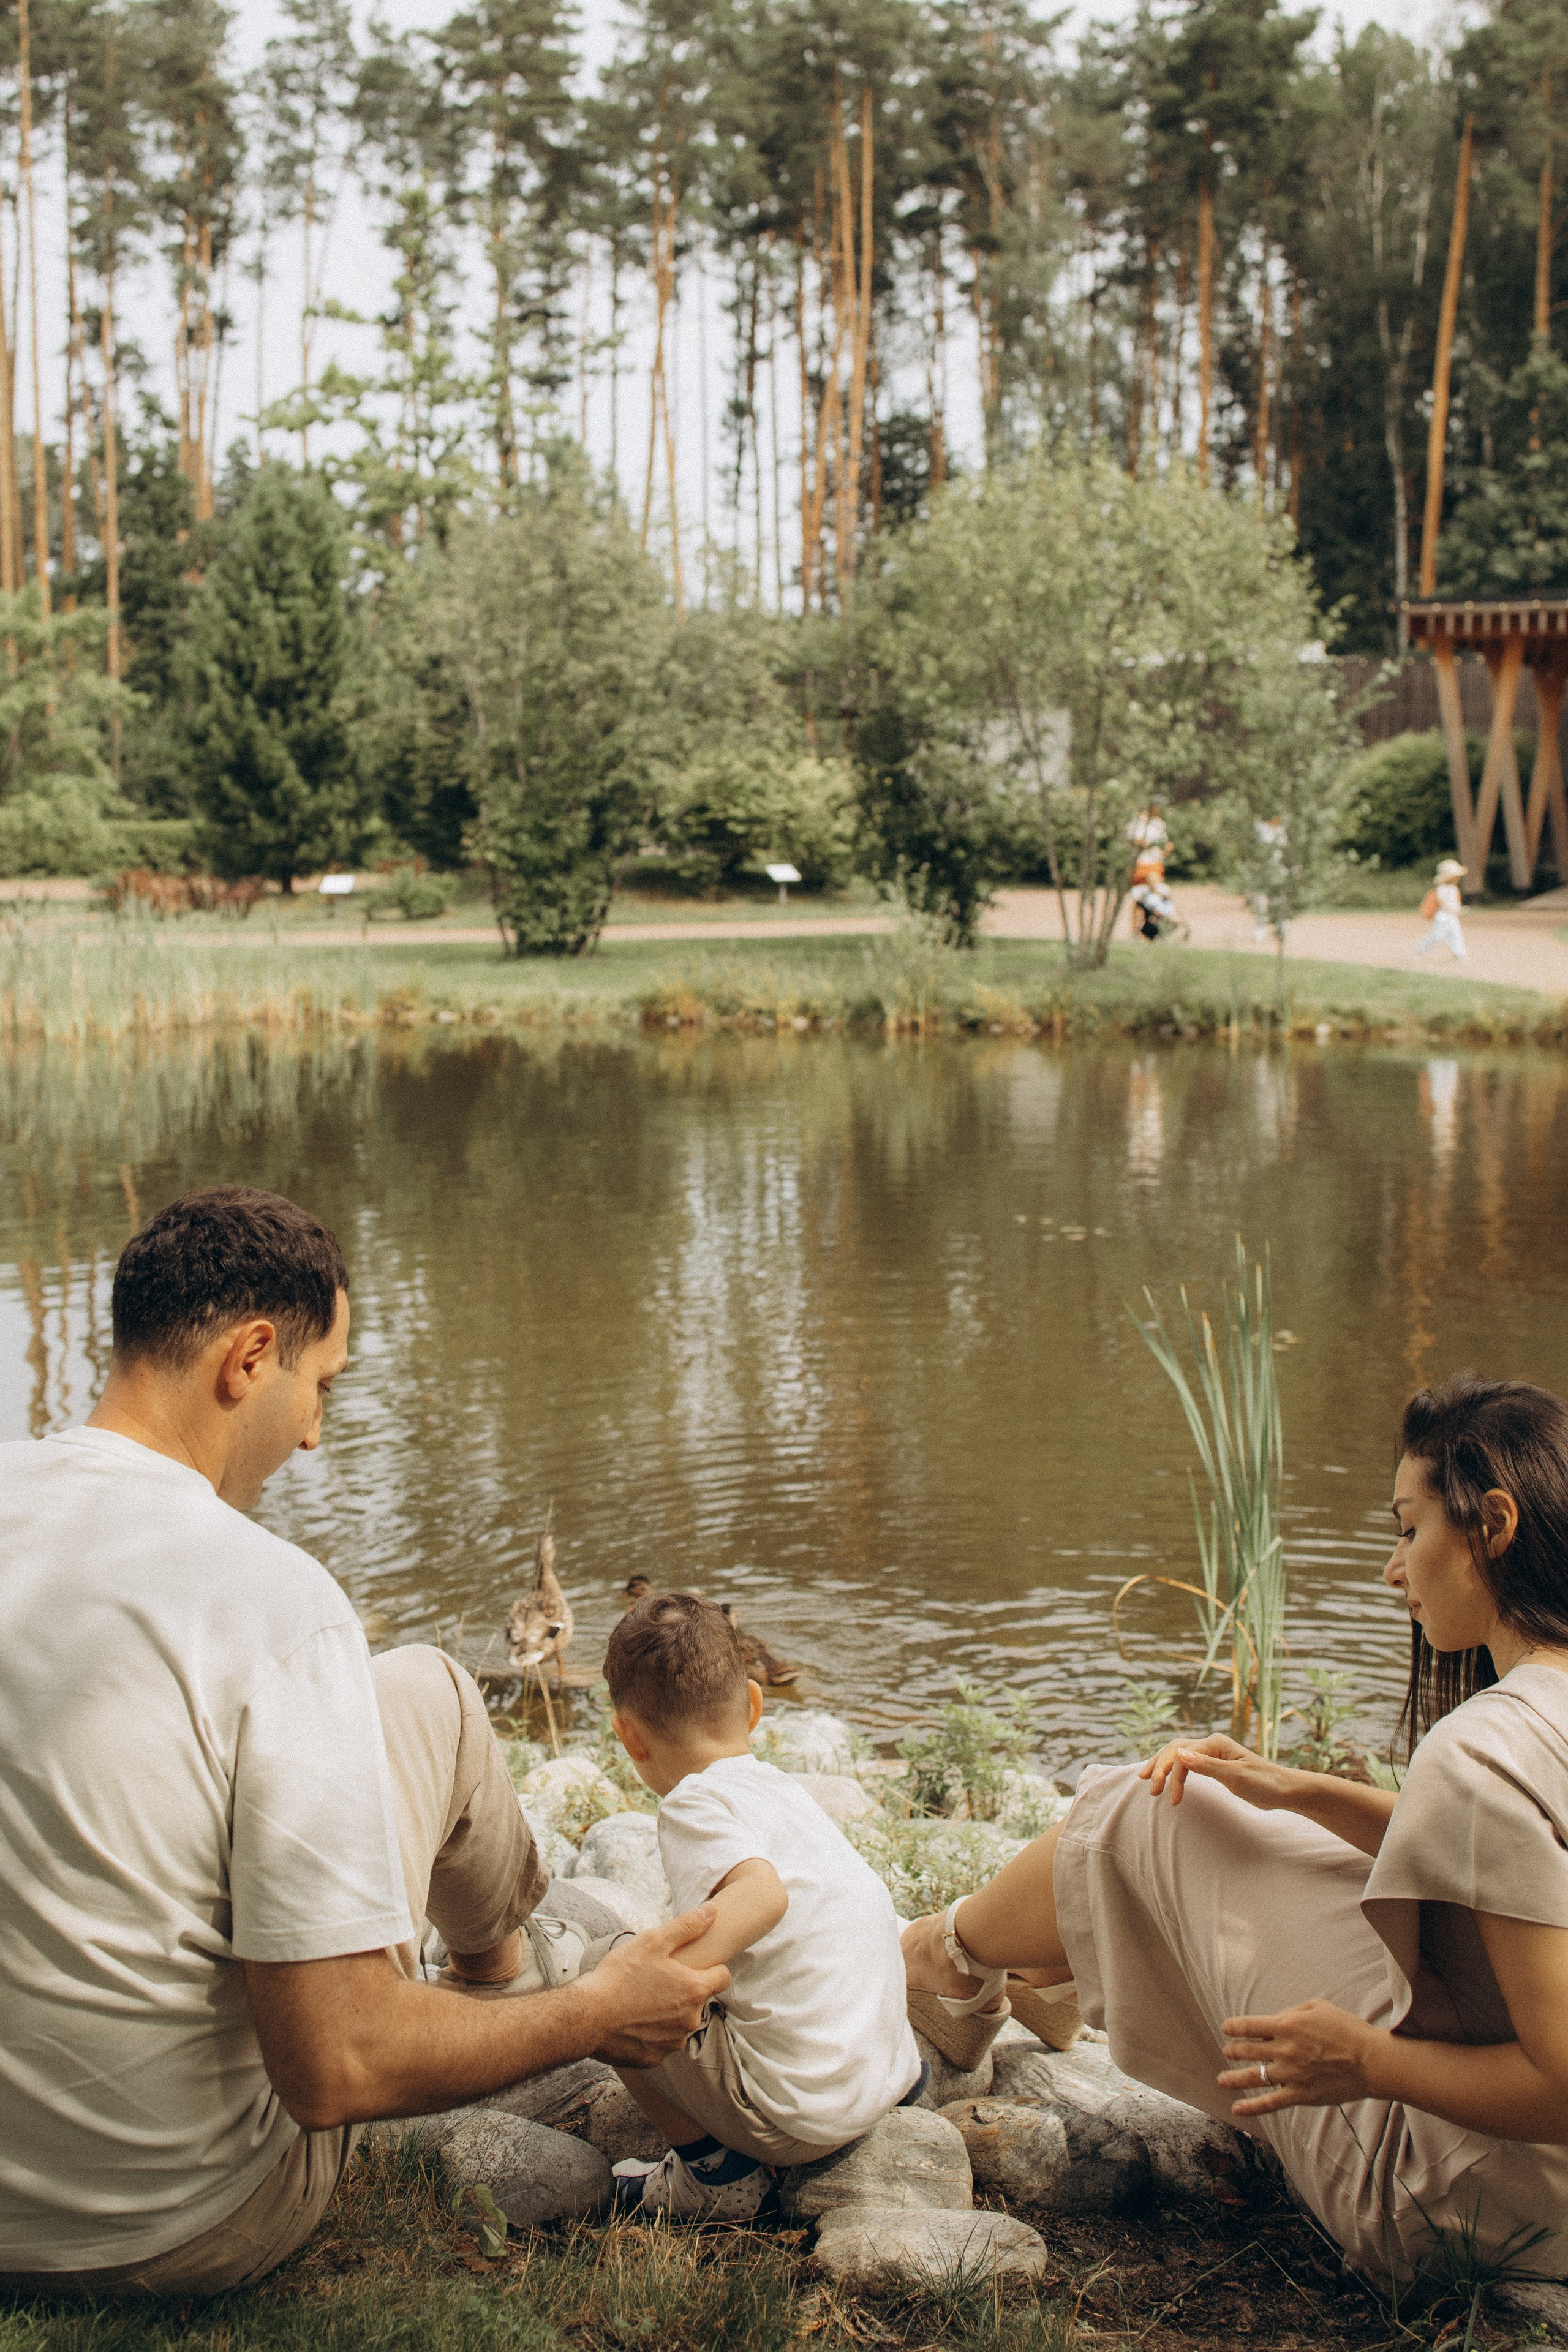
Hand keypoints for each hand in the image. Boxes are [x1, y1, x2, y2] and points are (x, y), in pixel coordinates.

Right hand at [582, 1908, 731, 2068]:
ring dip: (668, 2014)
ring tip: (641, 2001)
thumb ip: (686, 1926)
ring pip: (679, 2023)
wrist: (586, 2017)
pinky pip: (661, 2042)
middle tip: (656, 1980)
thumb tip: (712, 1911)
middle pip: (699, 2001)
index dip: (710, 1968)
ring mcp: (673, 2043)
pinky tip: (632, 2021)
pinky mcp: (654, 2059)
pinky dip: (651, 2033)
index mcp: (695, 1990)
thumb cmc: (619, 1976)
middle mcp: (690, 2020)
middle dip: (683, 1990)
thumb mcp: (652, 1942)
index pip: (723, 1977)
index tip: (691, 1966)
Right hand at [1139, 1734, 1296, 1810]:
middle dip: (1159, 1766)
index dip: (1170, 1774)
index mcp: (1215, 1744)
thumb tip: (1179, 1753)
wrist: (1284, 1790)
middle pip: (1175, 1749)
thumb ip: (1207, 1766)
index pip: (1182, 1754)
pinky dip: (1176, 1771)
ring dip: (1164, 1767)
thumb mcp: (1235, 1776)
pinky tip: (1169, 1779)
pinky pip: (1189, 1763)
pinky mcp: (1216, 1765)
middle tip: (1148, 1786)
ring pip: (1179, 1754)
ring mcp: (1213, 1754)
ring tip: (1149, 1782)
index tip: (1167, 1797)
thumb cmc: (1264, 1783)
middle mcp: (1211, 1745)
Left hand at [1218, 1999, 1377, 2115]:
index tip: (1226, 2028)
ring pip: (1253, 2077)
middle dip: (1233, 2050)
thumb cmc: (1346, 2030)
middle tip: (1227, 2051)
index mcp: (1286, 2025)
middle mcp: (1283, 2050)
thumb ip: (1292, 2013)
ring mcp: (1290, 2075)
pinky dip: (1252, 2107)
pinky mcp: (1300, 2095)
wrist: (1370, 2061)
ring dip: (1234, 2079)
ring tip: (1221, 2080)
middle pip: (1248, 2051)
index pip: (1249, 2025)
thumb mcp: (1318, 2007)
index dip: (1234, 2027)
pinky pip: (1270, 2102)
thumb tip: (1276, 2020)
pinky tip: (1237, 2109)